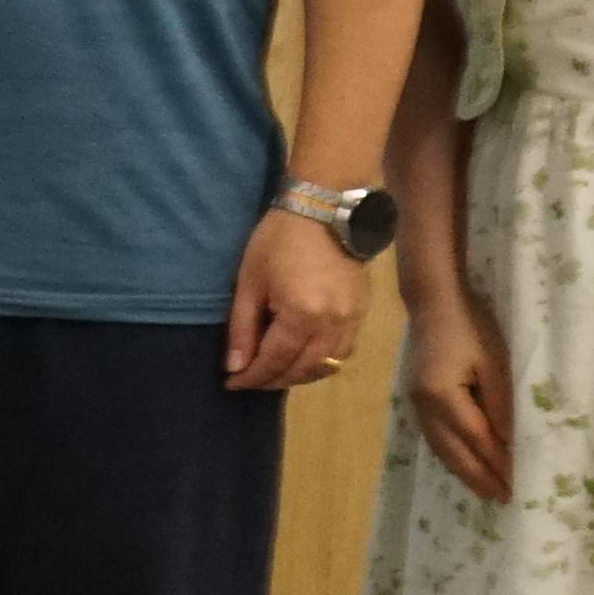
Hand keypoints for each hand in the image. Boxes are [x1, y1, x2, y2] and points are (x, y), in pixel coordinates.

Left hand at [226, 208, 372, 393]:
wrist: (324, 211)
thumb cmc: (278, 241)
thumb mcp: (250, 282)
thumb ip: (242, 328)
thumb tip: (235, 367)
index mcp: (302, 315)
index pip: (275, 361)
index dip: (252, 376)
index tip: (231, 383)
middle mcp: (332, 324)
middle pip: (301, 370)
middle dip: (273, 379)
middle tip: (249, 379)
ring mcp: (352, 320)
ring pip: (326, 366)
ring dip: (298, 375)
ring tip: (274, 372)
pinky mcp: (362, 313)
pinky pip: (343, 352)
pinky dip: (321, 362)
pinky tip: (303, 358)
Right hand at [400, 277, 512, 501]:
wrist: (434, 302)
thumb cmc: (472, 327)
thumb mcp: (495, 363)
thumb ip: (500, 404)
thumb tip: (508, 443)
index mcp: (443, 395)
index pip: (476, 438)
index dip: (496, 463)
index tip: (516, 483)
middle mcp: (425, 405)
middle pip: (453, 451)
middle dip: (478, 476)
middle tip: (501, 498)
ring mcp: (416, 403)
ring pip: (440, 448)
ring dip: (463, 471)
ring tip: (485, 489)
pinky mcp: (417, 398)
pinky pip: (434, 437)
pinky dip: (451, 455)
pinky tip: (463, 463)